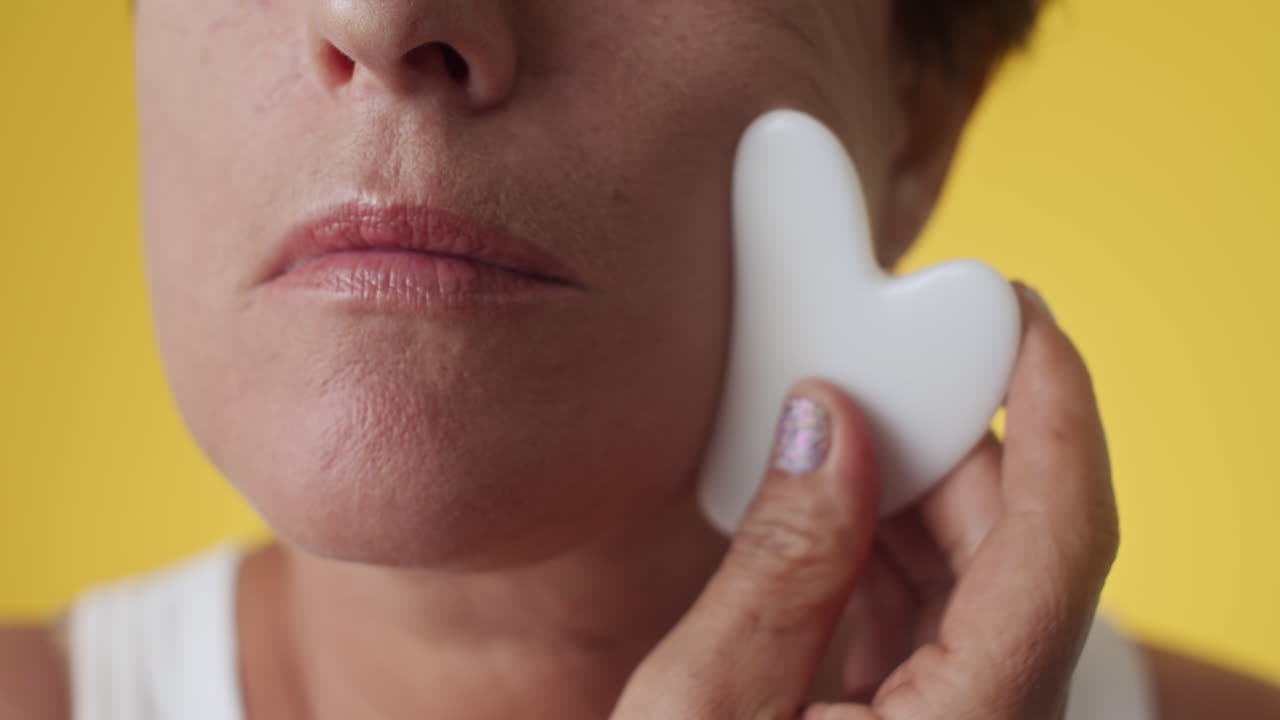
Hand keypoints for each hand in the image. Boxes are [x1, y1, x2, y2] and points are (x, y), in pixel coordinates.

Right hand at [611, 283, 1118, 718]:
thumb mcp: (705, 709)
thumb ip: (780, 561)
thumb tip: (826, 420)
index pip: (1062, 540)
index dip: (1059, 409)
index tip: (1022, 314)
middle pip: (1014, 549)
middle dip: (944, 444)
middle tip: (862, 362)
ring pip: (972, 579)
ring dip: (904, 493)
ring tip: (827, 425)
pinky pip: (929, 616)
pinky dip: (878, 548)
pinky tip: (821, 503)